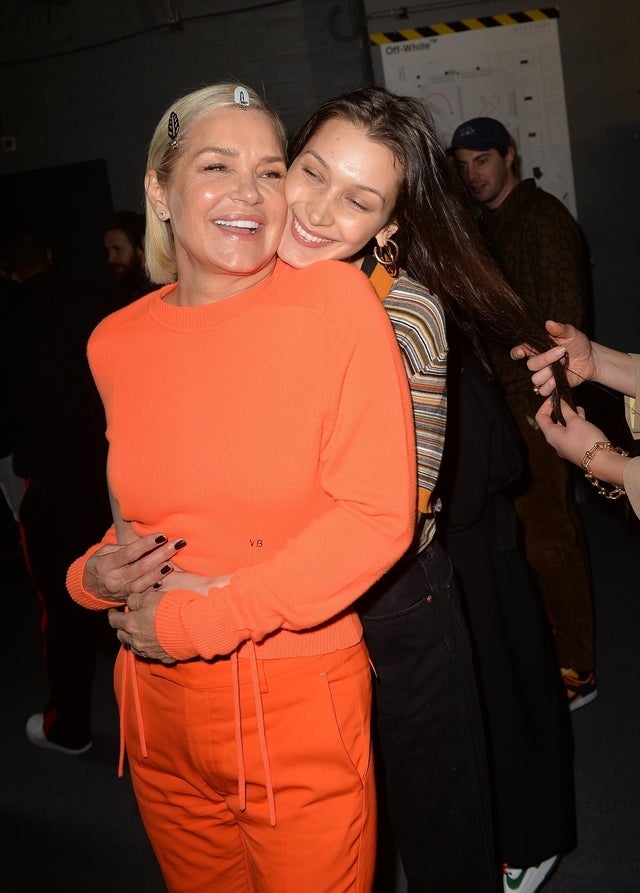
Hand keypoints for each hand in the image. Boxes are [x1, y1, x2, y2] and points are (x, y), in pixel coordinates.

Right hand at [83, 534, 186, 601]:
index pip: (129, 553)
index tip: (162, 535)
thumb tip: (147, 542)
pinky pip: (144, 594)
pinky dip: (156, 586)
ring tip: (173, 562)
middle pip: (141, 567)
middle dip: (161, 554)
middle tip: (178, 543)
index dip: (146, 544)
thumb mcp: (105, 552)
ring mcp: (122, 592)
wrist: (88, 588)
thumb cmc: (101, 564)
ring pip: (144, 583)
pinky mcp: (128, 600)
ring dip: (160, 572)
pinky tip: (169, 579)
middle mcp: (114, 579)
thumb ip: (124, 548)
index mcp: (106, 564)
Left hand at [108, 570, 229, 662]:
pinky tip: (155, 640)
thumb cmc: (174, 608)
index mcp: (132, 624)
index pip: (115, 621)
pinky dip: (150, 646)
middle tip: (125, 621)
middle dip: (122, 628)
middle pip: (123, 637)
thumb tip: (129, 602)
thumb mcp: (151, 596)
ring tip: (140, 631)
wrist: (196, 626)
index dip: (113, 615)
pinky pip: (151, 653)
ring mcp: (150, 651)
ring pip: (136, 647)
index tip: (114, 612)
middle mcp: (138, 641)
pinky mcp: (164, 657)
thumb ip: (136, 599)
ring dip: (135, 639)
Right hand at [511, 320, 594, 394]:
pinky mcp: (551, 385)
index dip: (517, 353)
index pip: (519, 351)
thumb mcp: (570, 333)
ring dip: (549, 374)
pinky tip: (557, 381)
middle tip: (562, 352)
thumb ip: (559, 329)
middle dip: (546, 359)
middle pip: (531, 365)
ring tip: (562, 367)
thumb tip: (549, 323)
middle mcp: (538, 361)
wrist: (590, 358)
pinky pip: (543, 390)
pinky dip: (549, 387)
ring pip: (536, 379)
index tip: (522, 352)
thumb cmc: (578, 343)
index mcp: (537, 348)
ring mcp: (544, 374)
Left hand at [535, 397, 605, 465]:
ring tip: (580, 410)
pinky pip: (571, 434)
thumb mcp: (575, 421)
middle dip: (561, 411)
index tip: (555, 398)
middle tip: (569, 403)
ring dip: (570, 417)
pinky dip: (576, 425)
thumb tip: (559, 402)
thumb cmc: (587, 442)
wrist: (602, 461)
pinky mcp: (575, 449)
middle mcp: (555, 442)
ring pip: (564, 428)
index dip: (545, 406)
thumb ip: (566, 410)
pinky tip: (584, 420)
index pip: (540, 417)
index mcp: (551, 435)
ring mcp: (565, 447)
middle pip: (552, 422)